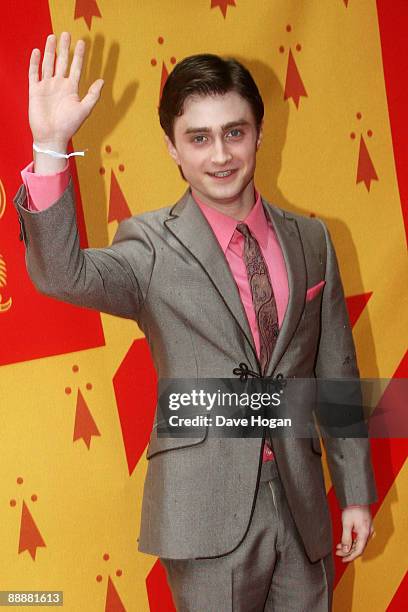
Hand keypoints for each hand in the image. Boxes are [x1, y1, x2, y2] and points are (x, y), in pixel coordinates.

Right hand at [28, 32, 103, 149]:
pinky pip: (34, 73)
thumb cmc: (69, 126)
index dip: (79, 55)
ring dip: (49, 50)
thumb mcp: (84, 110)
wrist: (52, 137)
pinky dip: (34, 62)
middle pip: (62, 61)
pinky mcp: (35, 90)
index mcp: (71, 89)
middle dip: (64, 48)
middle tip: (67, 33)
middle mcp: (59, 85)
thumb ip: (93, 95)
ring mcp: (46, 86)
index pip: (76, 67)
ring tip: (52, 37)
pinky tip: (36, 52)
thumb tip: (102, 81)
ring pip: (48, 63)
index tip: (83, 42)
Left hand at [336, 505, 374, 562]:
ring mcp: (368, 530)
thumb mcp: (346, 524)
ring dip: (350, 546)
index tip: (343, 559)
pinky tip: (345, 541)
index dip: (350, 557)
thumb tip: (345, 550)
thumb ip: (346, 538)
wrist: (357, 498)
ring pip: (359, 543)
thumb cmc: (352, 509)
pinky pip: (360, 538)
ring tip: (339, 547)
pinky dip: (353, 541)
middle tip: (338, 553)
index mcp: (365, 533)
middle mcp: (369, 533)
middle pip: (359, 548)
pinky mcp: (366, 527)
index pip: (359, 551)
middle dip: (348, 552)